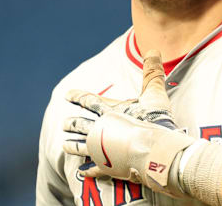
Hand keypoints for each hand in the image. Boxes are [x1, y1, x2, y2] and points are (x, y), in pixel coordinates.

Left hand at [63, 50, 193, 195]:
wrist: (157, 149)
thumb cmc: (156, 120)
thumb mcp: (154, 92)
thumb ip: (152, 72)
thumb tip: (153, 50)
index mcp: (109, 111)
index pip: (89, 101)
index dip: (78, 97)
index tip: (68, 95)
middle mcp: (101, 129)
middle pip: (81, 125)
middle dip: (72, 124)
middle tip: (64, 124)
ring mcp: (102, 150)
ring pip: (82, 147)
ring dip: (73, 146)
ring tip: (65, 145)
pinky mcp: (108, 167)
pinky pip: (94, 169)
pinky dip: (87, 170)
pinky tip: (81, 171)